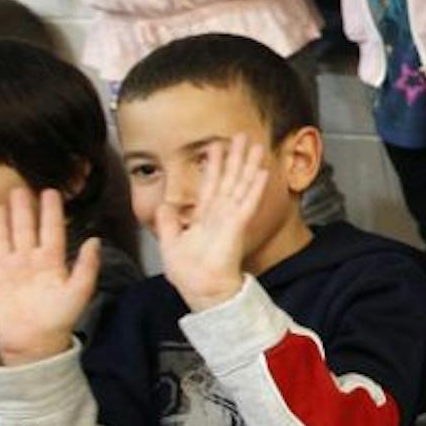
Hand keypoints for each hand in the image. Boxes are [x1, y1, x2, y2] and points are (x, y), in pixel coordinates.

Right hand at [0, 184, 97, 365]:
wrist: (34, 343)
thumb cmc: (60, 318)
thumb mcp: (79, 291)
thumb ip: (88, 266)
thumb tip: (96, 240)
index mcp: (50, 262)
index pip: (51, 230)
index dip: (51, 212)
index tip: (50, 192)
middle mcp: (27, 262)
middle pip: (24, 230)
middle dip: (22, 210)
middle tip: (19, 189)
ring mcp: (6, 271)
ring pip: (1, 241)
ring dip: (0, 224)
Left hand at [155, 134, 267, 310]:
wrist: (200, 288)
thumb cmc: (188, 272)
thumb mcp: (171, 242)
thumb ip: (169, 222)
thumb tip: (164, 205)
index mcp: (205, 216)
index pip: (210, 184)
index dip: (213, 165)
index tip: (215, 147)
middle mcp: (220, 214)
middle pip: (229, 179)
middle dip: (235, 158)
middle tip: (241, 137)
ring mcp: (230, 218)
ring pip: (241, 185)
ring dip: (248, 165)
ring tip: (255, 146)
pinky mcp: (237, 225)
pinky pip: (247, 202)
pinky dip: (255, 187)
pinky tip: (262, 172)